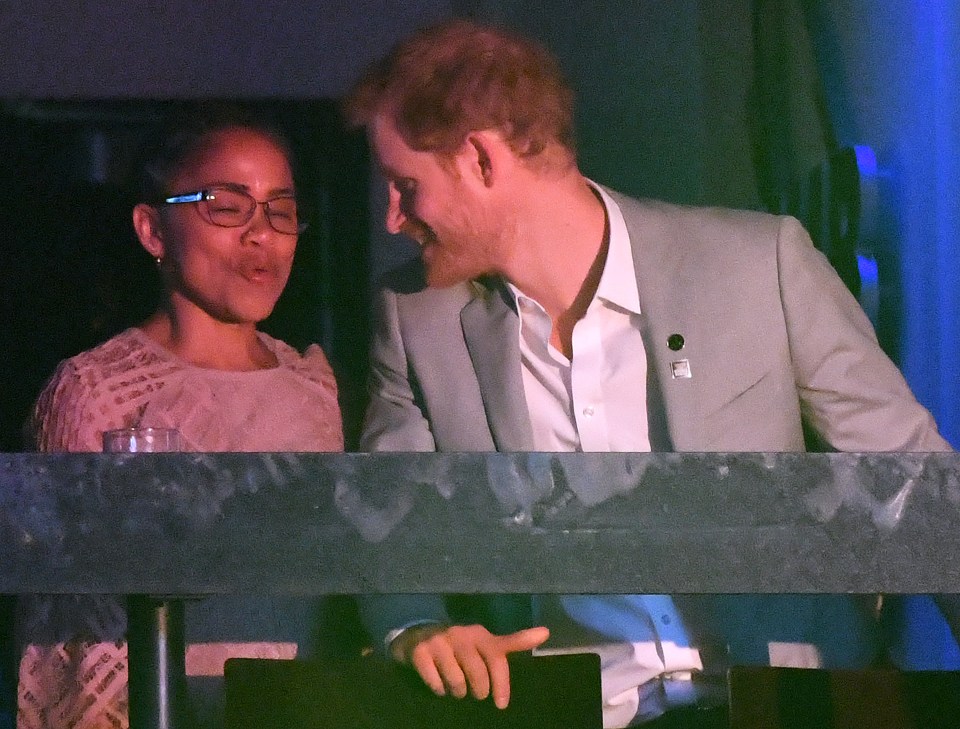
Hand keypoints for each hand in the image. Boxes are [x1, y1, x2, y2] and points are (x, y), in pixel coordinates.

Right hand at [390, 623, 549, 708]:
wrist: (417, 634)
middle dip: (479, 691)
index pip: (497, 658)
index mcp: (480, 634)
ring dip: (458, 692)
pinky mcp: (421, 652)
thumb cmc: (459, 643)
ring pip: (457, 681)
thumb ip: (514, 641)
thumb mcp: (486, 642)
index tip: (502, 705)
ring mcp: (439, 642)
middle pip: (478, 675)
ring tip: (457, 688)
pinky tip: (438, 684)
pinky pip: (435, 682)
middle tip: (476, 693)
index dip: (502, 684)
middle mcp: (461, 634)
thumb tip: (547, 632)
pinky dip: (438, 689)